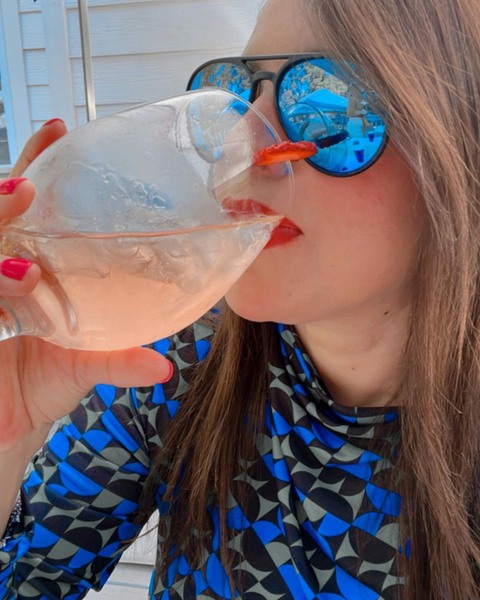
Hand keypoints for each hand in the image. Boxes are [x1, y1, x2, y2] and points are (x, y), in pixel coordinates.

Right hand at [0, 120, 171, 452]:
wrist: (9, 421)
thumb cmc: (45, 378)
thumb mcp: (86, 365)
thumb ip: (120, 361)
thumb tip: (165, 368)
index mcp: (27, 262)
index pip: (25, 203)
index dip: (34, 161)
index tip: (58, 128)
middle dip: (2, 196)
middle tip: (27, 187)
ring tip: (22, 239)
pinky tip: (14, 279)